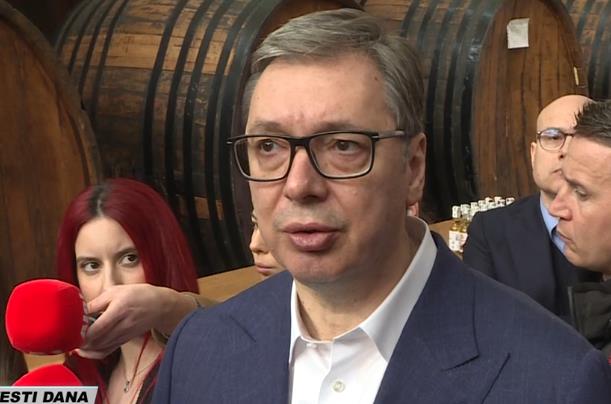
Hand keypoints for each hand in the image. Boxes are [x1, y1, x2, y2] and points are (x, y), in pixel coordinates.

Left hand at [76, 284, 197, 358]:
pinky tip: (86, 348)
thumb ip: (97, 302)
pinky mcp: (124, 340)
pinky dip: (93, 352)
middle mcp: (122, 325)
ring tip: (76, 340)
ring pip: (99, 348)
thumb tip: (80, 310)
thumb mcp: (116, 290)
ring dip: (85, 347)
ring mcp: (124, 335)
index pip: (96, 328)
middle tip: (71, 334)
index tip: (72, 327)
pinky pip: (106, 351)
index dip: (81, 332)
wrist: (160, 305)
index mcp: (119, 310)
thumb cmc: (139, 295)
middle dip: (80, 340)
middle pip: (96, 341)